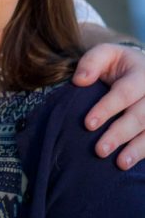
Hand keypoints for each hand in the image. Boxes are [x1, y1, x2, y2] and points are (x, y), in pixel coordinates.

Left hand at [73, 43, 144, 168]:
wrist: (142, 70)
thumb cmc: (119, 65)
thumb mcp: (106, 54)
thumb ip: (91, 62)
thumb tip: (79, 81)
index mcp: (141, 74)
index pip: (124, 93)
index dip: (106, 109)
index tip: (88, 124)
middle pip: (140, 116)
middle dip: (119, 134)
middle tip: (99, 150)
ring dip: (136, 148)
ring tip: (120, 163)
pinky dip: (144, 152)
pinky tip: (131, 163)